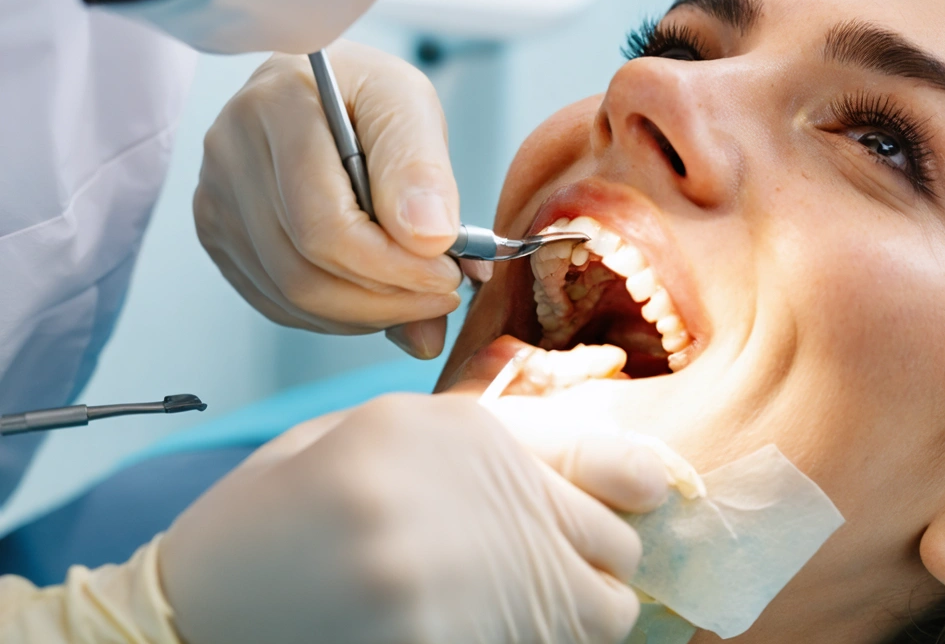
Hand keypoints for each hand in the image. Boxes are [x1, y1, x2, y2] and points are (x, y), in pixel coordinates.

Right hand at [159, 394, 668, 643]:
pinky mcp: (446, 642)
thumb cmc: (289, 509)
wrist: (196, 602)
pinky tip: (486, 624)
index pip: (601, 462)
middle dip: (597, 559)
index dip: (625, 488)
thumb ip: (497, 439)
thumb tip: (629, 471)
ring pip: (600, 612)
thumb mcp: (386, 437)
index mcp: (455, 429)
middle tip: (559, 568)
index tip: (642, 502)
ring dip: (579, 610)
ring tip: (521, 601)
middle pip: (612, 543)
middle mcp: (468, 492)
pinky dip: (534, 639)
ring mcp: (460, 579)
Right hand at [195, 40, 488, 357]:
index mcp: (280, 104)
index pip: (326, 224)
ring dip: (366, 313)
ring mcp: (215, 196)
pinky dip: (336, 314)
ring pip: (290, 296)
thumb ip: (422, 169)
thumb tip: (430, 240)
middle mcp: (231, 151)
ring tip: (417, 295)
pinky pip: (276, 302)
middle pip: (304, 270)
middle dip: (387, 298)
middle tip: (442, 294)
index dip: (394, 266)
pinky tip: (374, 294)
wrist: (321, 91)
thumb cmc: (369, 95)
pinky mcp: (217, 231)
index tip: (448, 273)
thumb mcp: (411, 103)